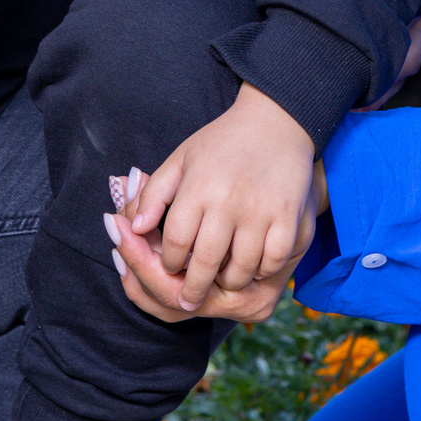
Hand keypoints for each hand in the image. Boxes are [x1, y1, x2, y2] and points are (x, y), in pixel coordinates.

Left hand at [117, 86, 318, 311]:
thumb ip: (153, 194)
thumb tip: (133, 228)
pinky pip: (271, 262)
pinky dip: (261, 271)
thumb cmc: (221, 143)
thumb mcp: (181, 159)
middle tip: (189, 297)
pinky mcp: (288, 218)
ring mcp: (261, 212)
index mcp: (198, 187)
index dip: (167, 261)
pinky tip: (253, 265)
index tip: (169, 266)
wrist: (276, 122)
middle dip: (191, 288)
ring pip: (239, 270)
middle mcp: (228, 201)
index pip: (175, 241)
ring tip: (220, 281)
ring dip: (227, 282)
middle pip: (203, 263)